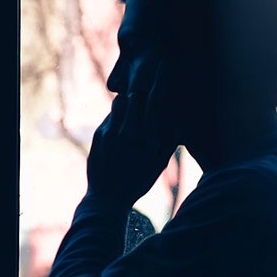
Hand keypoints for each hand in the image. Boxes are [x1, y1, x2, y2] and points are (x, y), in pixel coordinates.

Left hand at [85, 90, 176, 207]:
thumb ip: (167, 142)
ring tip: (130, 112)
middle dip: (141, 95)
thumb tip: (177, 124)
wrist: (108, 198)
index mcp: (149, 139)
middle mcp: (131, 132)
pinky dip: (116, 117)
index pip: (156, 102)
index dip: (160, 86)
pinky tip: (119, 127)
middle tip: (144, 98)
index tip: (162, 78)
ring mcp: (113, 132)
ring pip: (120, 101)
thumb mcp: (158, 164)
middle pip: (136, 96)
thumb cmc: (137, 182)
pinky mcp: (100, 134)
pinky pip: (110, 116)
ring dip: (126, 103)